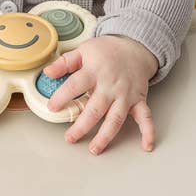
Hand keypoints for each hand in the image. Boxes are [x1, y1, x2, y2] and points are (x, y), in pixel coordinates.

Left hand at [43, 34, 158, 155]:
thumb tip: (47, 72)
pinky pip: (145, 117)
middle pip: (96, 108)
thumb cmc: (107, 51)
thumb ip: (65, 62)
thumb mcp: (84, 50)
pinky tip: (146, 145)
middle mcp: (110, 85)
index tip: (52, 107)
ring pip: (116, 118)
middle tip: (70, 137)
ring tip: (94, 148)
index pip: (76, 85)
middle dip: (82, 125)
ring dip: (106, 135)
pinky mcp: (138, 100)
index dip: (63, 96)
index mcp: (94, 71)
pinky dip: (148, 131)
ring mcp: (125, 94)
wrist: (134, 46)